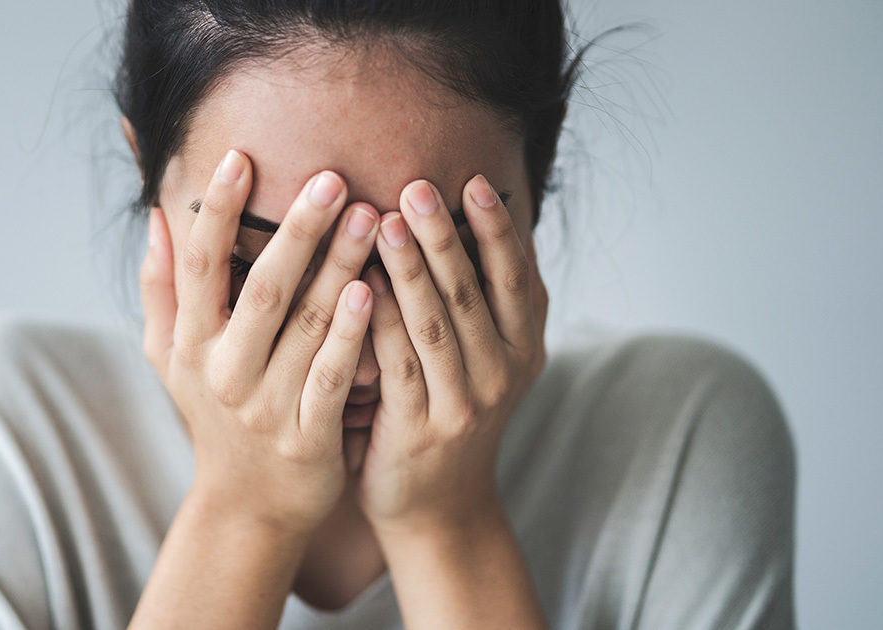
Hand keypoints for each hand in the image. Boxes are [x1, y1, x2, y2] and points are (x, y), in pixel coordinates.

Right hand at [139, 149, 381, 535]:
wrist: (247, 506)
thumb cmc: (213, 417)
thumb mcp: (170, 358)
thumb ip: (161, 288)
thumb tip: (156, 217)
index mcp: (190, 345)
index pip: (199, 266)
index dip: (216, 211)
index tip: (240, 157)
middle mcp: (223, 372)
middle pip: (262, 290)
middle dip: (297, 230)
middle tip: (332, 178)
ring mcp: (266, 406)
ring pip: (305, 328)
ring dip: (338, 269)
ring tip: (371, 218)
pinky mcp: (307, 436)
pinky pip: (332, 378)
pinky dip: (350, 336)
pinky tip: (370, 293)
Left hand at [355, 175, 548, 534]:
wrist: (439, 508)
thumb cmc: (450, 415)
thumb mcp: (484, 362)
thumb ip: (480, 304)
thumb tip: (462, 222)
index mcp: (524, 348)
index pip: (516, 277)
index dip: (497, 229)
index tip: (474, 180)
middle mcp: (503, 374)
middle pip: (472, 292)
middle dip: (445, 235)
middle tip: (417, 187)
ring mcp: (464, 405)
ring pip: (435, 324)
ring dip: (410, 269)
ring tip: (384, 220)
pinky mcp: (421, 429)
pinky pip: (398, 365)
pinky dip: (379, 322)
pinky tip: (358, 285)